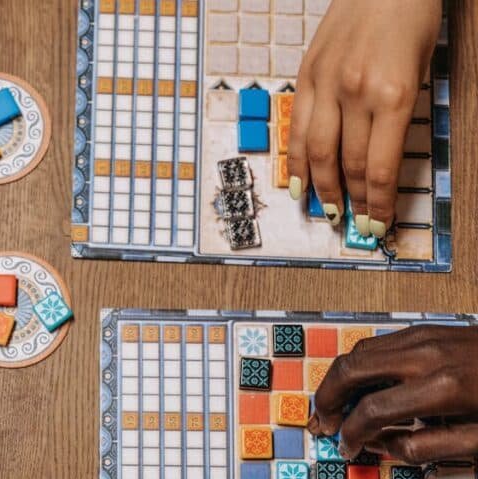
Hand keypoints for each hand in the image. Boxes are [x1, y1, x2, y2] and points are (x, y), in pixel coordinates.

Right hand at [288, 0, 440, 236]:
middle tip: (354, 225)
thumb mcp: (418, 71)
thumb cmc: (410, 19)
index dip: (378, 201)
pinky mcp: (305, 75)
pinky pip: (296, 127)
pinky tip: (296, 181)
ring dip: (320, 187)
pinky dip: (295, 159)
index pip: (380, 166)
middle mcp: (354, 92)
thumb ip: (396, 116)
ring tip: (326, 211)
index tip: (378, 223)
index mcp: (391, 94)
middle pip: (347, 163)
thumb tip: (379, 163)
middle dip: (352, 200)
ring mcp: (324, 84)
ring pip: (316, 151)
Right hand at [309, 326, 477, 464]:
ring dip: (338, 380)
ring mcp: (422, 337)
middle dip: (327, 399)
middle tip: (322, 423)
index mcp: (441, 387)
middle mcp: (424, 355)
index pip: (372, 410)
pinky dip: (358, 365)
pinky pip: (376, 343)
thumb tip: (383, 445)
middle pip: (350, 370)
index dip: (352, 433)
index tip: (348, 448)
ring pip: (356, 352)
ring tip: (334, 405)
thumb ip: (428, 446)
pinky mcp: (424, 329)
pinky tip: (361, 385)